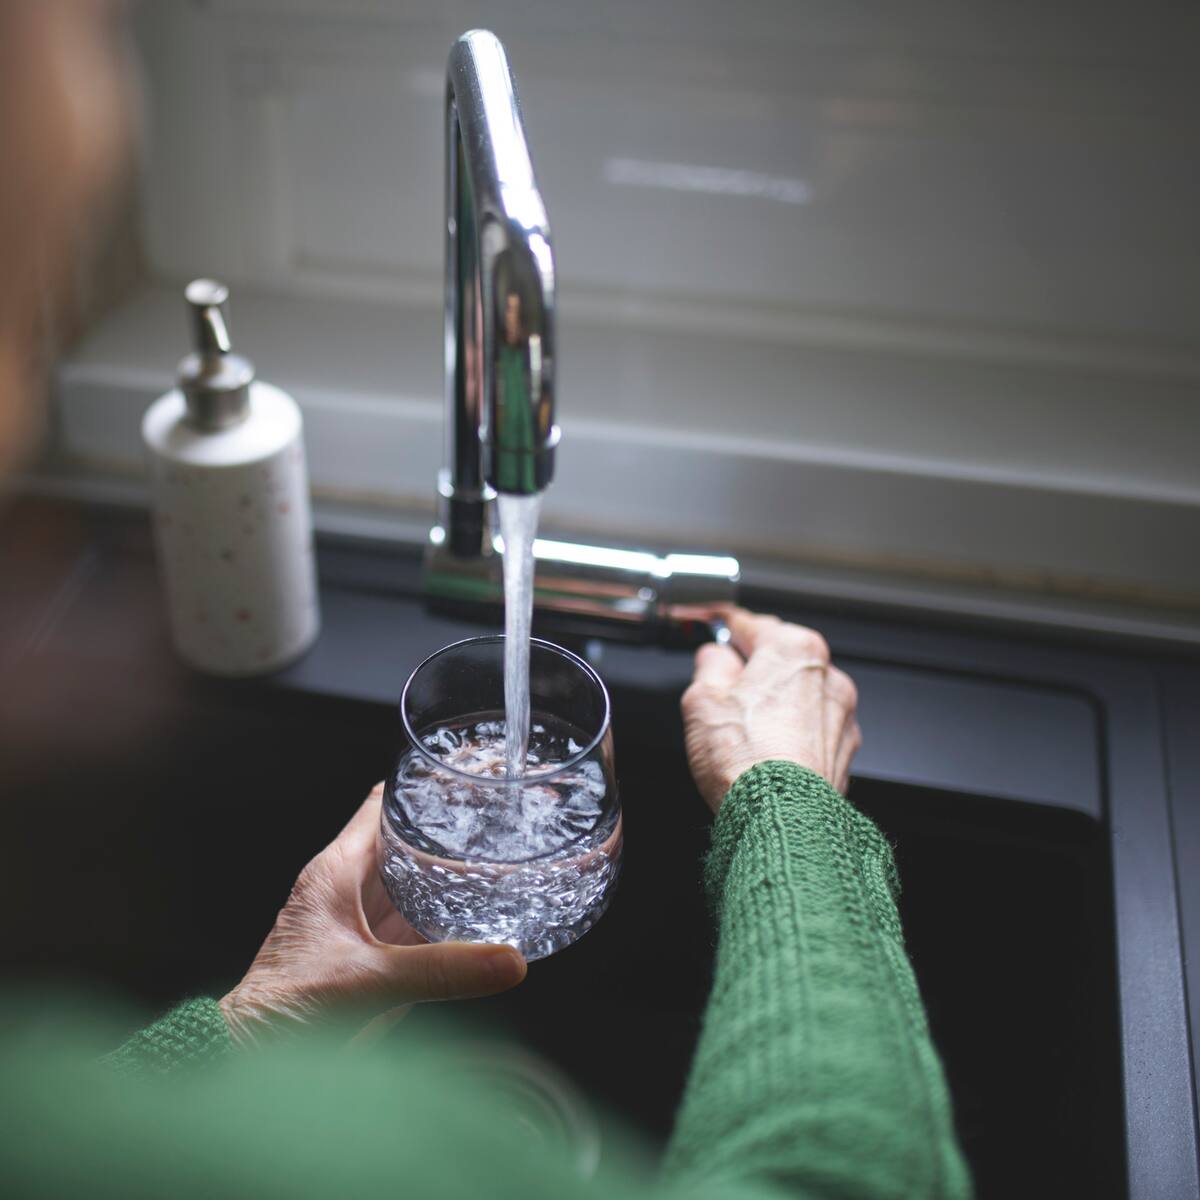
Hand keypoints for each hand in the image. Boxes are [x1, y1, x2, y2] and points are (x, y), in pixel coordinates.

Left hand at [220, 785, 526, 1045]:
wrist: (253, 1062)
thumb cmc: (283, 1009)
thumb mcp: (367, 981)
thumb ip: (440, 971)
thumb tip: (508, 960)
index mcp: (336, 871)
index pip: (382, 805)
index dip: (421, 785)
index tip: (465, 772)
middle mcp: (351, 888)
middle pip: (408, 841)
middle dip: (452, 830)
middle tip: (504, 817)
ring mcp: (364, 923)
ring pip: (417, 882)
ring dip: (454, 874)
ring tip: (507, 858)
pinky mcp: (376, 958)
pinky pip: (419, 926)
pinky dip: (450, 918)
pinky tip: (486, 916)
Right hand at [681, 608, 861, 812]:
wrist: (781, 815)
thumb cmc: (746, 758)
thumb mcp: (702, 698)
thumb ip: (710, 665)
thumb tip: (715, 656)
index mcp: (793, 648)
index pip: (751, 624)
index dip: (725, 626)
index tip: (715, 627)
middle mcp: (827, 675)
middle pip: (780, 660)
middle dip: (752, 669)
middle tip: (720, 691)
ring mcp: (842, 714)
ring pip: (799, 695)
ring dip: (775, 703)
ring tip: (742, 731)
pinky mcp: (845, 750)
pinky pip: (813, 729)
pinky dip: (792, 734)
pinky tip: (767, 752)